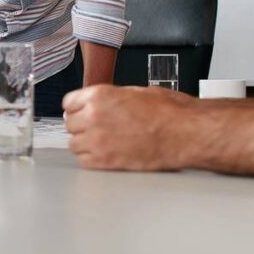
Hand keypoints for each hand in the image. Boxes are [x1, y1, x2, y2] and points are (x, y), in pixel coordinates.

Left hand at [63, 85, 193, 170]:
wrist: (185, 133)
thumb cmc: (170, 112)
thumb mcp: (135, 92)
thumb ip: (111, 98)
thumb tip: (101, 103)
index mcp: (100, 96)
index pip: (69, 103)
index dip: (76, 108)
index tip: (79, 112)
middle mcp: (94, 117)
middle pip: (69, 124)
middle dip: (80, 125)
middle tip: (92, 128)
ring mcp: (97, 140)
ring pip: (74, 144)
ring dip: (84, 143)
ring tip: (99, 142)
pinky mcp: (105, 161)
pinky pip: (84, 161)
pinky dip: (90, 159)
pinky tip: (103, 154)